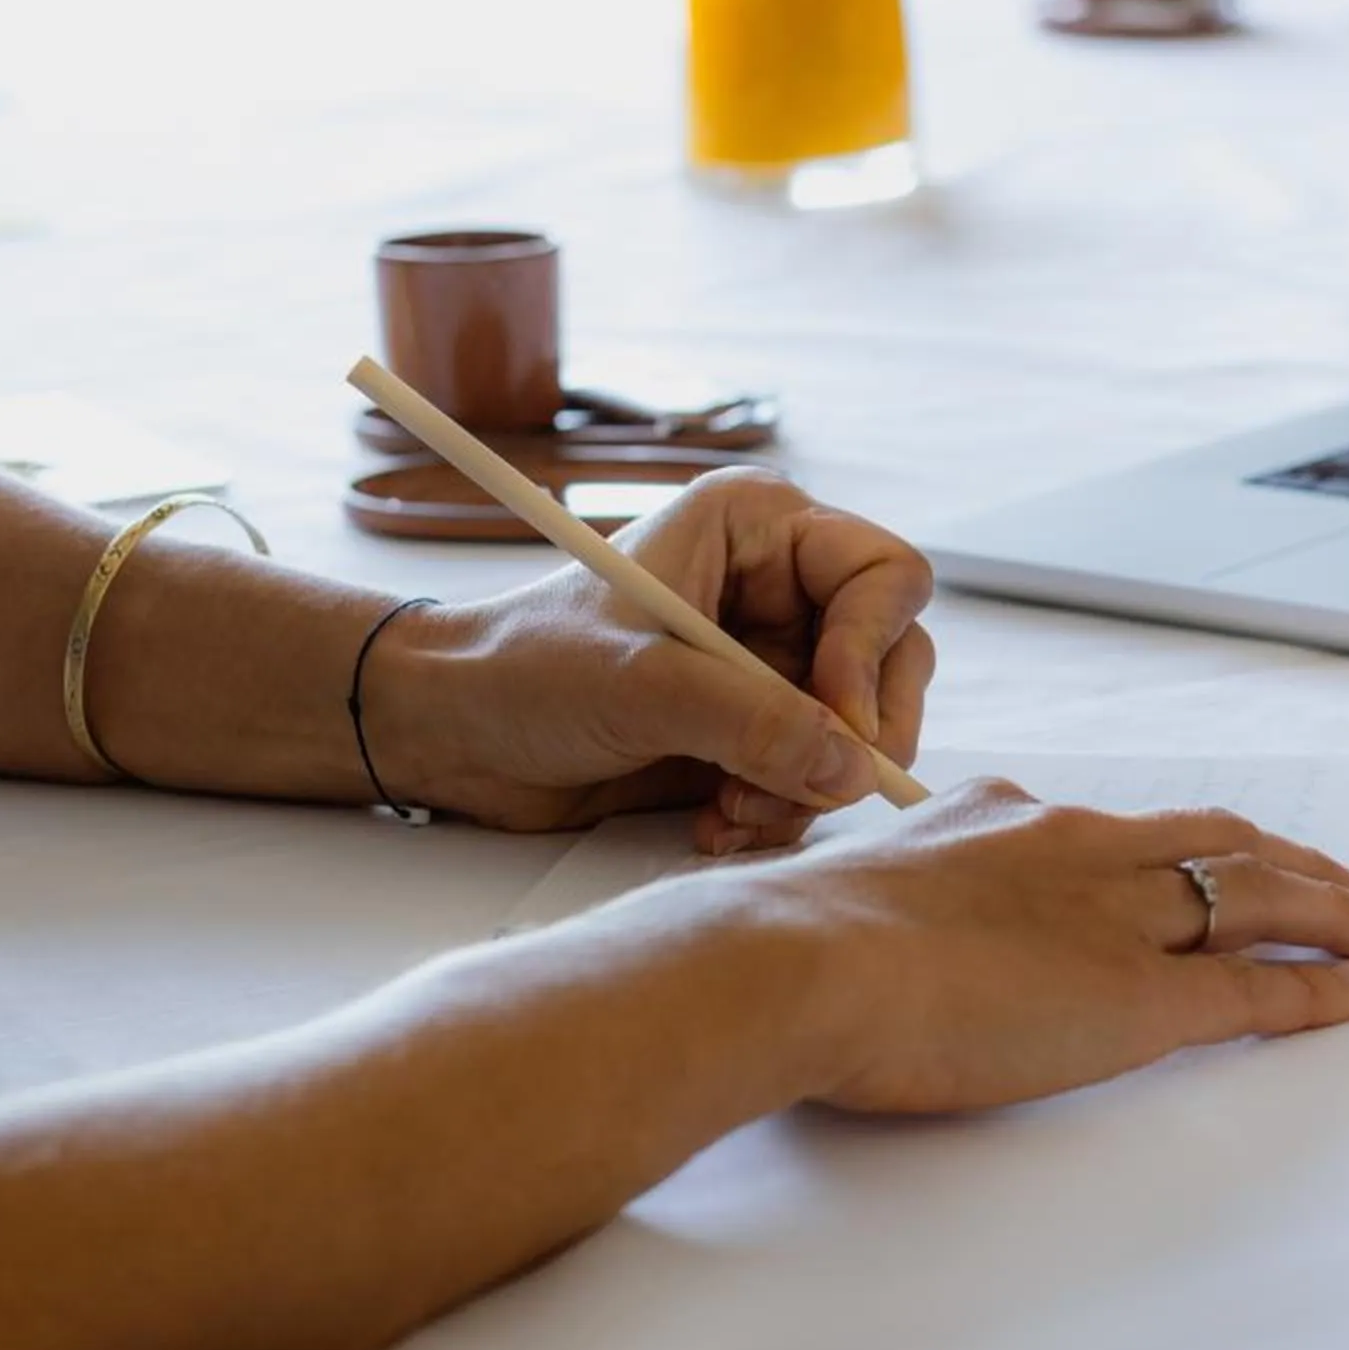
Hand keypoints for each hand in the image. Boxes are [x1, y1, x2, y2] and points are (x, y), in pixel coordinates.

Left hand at [375, 469, 933, 836]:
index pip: (884, 577)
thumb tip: (849, 765)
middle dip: (852, 737)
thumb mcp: (638, 685)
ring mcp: (774, 662)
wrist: (455, 732)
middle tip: (806, 788)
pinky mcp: (758, 728)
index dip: (871, 653)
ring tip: (731, 810)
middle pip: (893, 658)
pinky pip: (819, 777)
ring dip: (807, 787)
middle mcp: (782, 588)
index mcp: (758, 529)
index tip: (836, 723)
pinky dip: (780, 812)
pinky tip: (715, 820)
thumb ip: (749, 721)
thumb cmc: (522, 667)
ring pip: (860, 732)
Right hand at [738, 779, 1348, 1113]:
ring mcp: (1112, 922)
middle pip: (1211, 841)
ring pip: (1253, 898)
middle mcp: (1075, 852)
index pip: (1116, 828)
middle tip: (1336, 877)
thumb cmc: (787, 945)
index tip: (1207, 855)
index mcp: (1003, 821)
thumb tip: (869, 927)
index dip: (1179, 845)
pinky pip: (1251, 988)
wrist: (792, 962)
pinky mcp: (1137, 1000)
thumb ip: (889, 899)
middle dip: (1284, 857)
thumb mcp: (847, 890)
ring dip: (1328, 908)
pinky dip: (1312, 987)